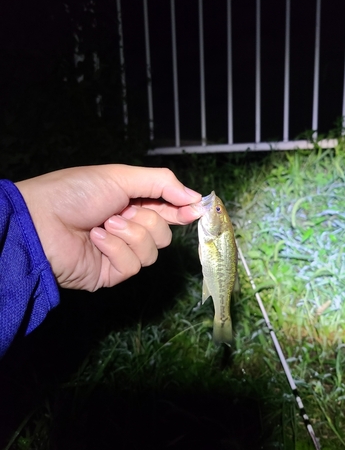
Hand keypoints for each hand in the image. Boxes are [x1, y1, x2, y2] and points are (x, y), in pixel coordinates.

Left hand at [16, 164, 200, 290]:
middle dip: (148, 220)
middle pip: (165, 233)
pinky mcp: (112, 272)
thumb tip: (196, 197)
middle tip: (124, 211)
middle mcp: (129, 228)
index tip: (198, 209)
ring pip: (152, 251)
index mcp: (132, 203)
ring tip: (104, 225)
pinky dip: (116, 250)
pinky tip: (96, 240)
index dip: (183, 210)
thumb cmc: (76, 192)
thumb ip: (162, 183)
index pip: (168, 209)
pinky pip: (133, 266)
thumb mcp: (120, 176)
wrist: (42, 221)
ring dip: (130, 235)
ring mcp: (121, 252)